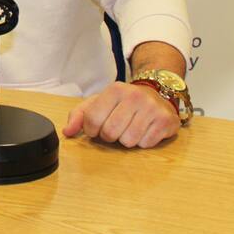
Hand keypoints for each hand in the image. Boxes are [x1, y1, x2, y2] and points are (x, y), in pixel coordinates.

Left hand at [63, 81, 179, 147]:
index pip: (93, 119)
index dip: (92, 130)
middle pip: (110, 132)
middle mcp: (134, 96)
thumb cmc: (123, 103)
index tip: (97, 128)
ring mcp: (152, 108)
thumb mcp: (99, 102)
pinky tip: (145, 130)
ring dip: (126, 140)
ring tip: (131, 128)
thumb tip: (67, 132)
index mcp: (115, 89)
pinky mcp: (166, 121)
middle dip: (110, 136)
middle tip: (116, 128)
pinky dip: (143, 142)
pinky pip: (146, 144)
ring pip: (128, 141)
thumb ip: (79, 115)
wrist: (157, 95)